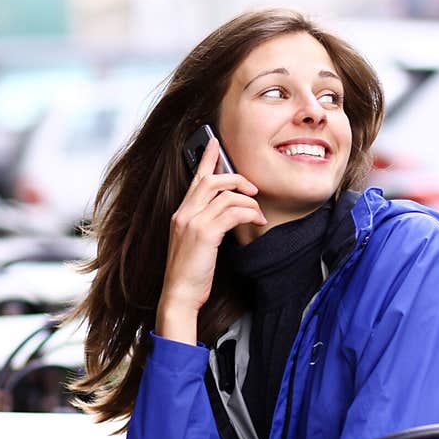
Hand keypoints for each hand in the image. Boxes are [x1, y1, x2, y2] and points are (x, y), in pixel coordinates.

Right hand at [157, 137, 265, 343]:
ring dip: (248, 201)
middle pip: (212, 180)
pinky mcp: (204, 234)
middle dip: (236, 178)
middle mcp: (184, 213)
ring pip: (225, 195)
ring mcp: (192, 222)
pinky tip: (256, 221)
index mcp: (180, 214)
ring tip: (259, 213)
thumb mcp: (195, 244)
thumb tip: (229, 215)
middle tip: (253, 187)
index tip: (214, 142)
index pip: (195, 179)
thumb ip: (205, 225)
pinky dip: (249, 213)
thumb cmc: (189, 273)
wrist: (179, 295)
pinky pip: (232, 212)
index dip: (207, 158)